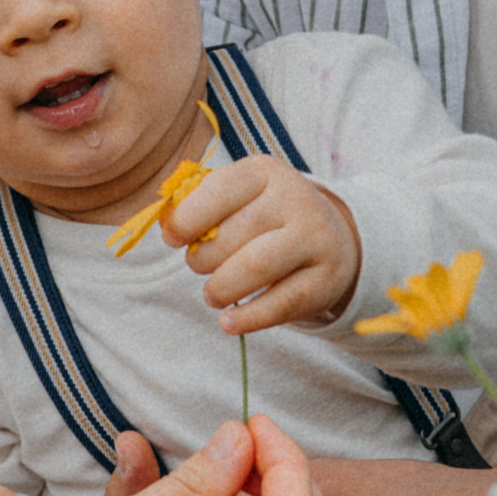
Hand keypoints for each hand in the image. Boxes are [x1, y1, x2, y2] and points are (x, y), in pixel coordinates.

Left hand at [157, 154, 359, 333]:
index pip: (220, 190)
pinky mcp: (326, 280)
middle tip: (199, 265)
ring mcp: (316, 239)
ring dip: (221, 288)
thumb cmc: (265, 217)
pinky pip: (281, 304)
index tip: (172, 239)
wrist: (329, 237)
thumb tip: (167, 227)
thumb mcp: (238, 197)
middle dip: (203, 258)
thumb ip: (200, 206)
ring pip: (255, 269)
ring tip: (212, 294)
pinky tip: (229, 322)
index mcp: (265, 173)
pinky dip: (248, 318)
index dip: (188, 218)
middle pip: (233, 235)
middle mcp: (295, 200)